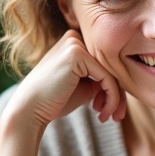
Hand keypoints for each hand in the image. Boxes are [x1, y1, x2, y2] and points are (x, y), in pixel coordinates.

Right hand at [12, 30, 126, 128]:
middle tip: (115, 117)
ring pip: (111, 73)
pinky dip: (111, 99)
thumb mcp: (84, 87)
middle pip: (109, 67)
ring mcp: (74, 44)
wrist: (30, 110)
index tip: (109, 111)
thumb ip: (102, 79)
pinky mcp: (76, 54)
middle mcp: (74, 38)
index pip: (104, 64)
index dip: (112, 89)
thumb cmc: (54, 101)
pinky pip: (107, 78)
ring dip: (115, 100)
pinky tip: (102, 114)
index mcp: (74, 43)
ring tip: (108, 117)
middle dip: (117, 95)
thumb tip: (125, 82)